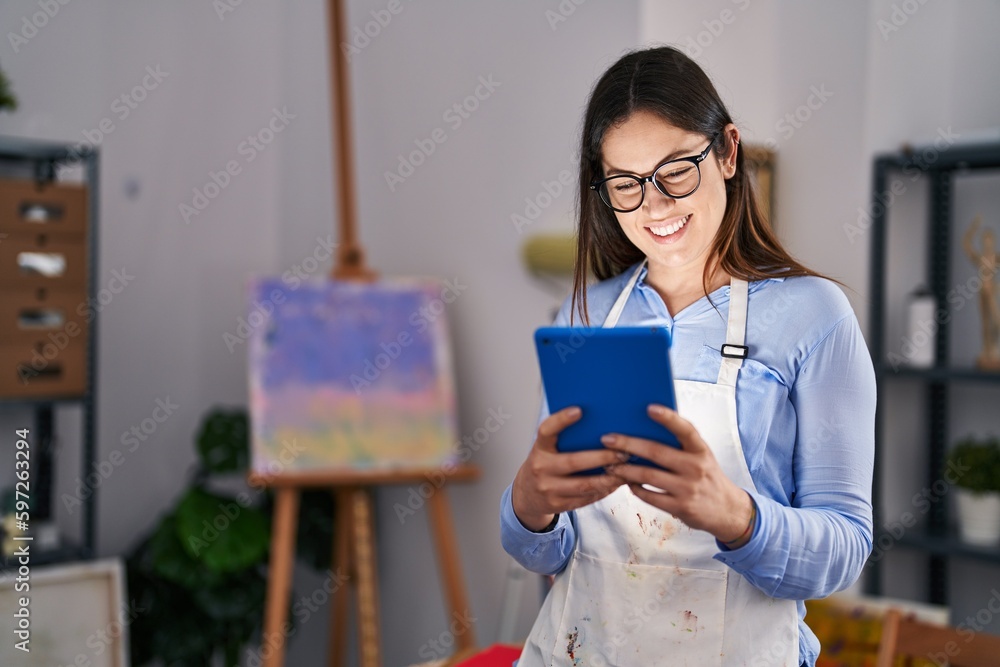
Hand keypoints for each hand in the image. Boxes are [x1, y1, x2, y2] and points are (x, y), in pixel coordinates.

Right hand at [511, 406, 626, 530]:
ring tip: (626, 470)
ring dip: (609, 478)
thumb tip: (599, 426)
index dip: (561, 420)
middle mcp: (541, 468)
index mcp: (539, 449)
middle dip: (602, 457)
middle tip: (623, 452)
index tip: (579, 410)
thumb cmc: (545, 464)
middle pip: (573, 461)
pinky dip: (604, 491)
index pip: (547, 431)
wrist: (526, 495)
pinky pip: (586, 498)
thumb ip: (564, 439)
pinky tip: (617, 484)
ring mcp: (548, 489)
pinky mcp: (558, 505)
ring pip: (584, 485)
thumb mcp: (546, 450)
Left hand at [600, 404, 754, 546]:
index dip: (669, 418)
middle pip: (656, 452)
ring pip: (648, 476)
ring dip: (625, 470)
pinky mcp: (681, 507)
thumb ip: (680, 445)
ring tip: (610, 465)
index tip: (650, 408)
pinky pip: (650, 496)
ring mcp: (688, 488)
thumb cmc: (706, 476)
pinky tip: (627, 483)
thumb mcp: (701, 456)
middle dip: (628, 444)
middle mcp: (695, 467)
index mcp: (701, 450)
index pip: (686, 429)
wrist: (727, 510)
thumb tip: (645, 429)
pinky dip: (635, 488)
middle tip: (607, 439)